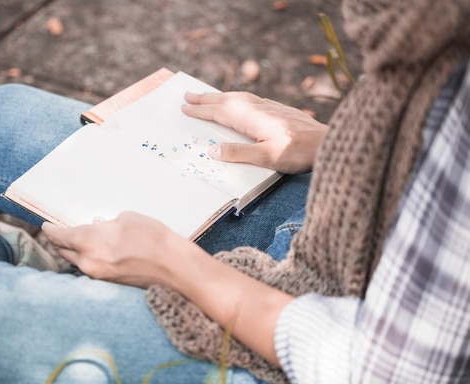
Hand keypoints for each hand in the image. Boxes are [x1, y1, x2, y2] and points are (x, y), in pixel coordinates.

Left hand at [41, 212, 189, 287]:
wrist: (175, 268)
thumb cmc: (153, 239)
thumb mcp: (128, 219)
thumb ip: (106, 224)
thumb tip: (97, 228)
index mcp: (88, 241)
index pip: (59, 236)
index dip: (50, 231)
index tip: (46, 226)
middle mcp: (88, 261)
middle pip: (64, 252)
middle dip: (60, 242)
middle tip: (60, 234)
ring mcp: (97, 276)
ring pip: (77, 262)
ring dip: (76, 253)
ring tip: (82, 242)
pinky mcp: (108, 285)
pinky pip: (91, 270)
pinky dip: (90, 261)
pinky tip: (100, 254)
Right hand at [182, 91, 327, 172]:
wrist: (328, 143)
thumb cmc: (299, 153)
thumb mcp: (267, 158)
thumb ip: (238, 153)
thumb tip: (211, 149)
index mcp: (252, 119)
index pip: (220, 112)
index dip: (202, 110)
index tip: (185, 107)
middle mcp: (259, 108)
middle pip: (226, 100)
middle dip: (206, 99)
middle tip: (187, 95)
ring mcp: (269, 107)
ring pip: (238, 97)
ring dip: (220, 96)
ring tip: (207, 96)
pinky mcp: (278, 109)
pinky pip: (249, 98)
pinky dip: (236, 97)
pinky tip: (238, 101)